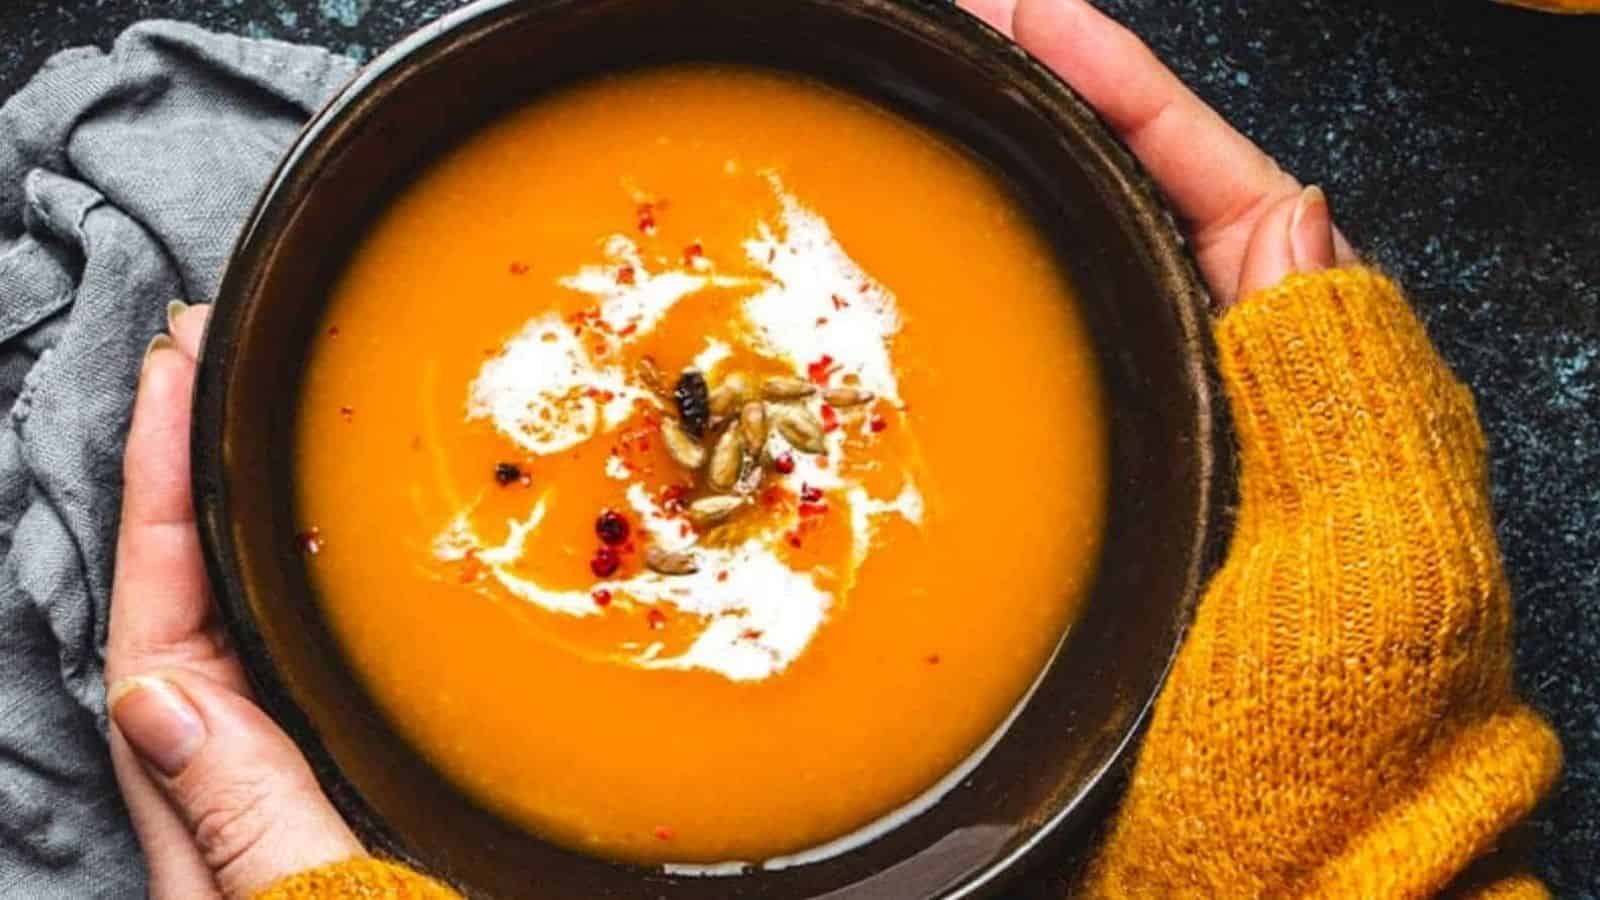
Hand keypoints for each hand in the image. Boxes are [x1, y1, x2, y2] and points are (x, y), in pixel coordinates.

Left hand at [104, 304, 364, 899]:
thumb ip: (246, 824)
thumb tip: (158, 696)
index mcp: (207, 807)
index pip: (159, 619)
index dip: (161, 489)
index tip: (176, 373)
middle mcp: (233, 786)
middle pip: (184, 600)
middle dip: (189, 467)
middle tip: (213, 351)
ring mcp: (293, 784)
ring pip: (249, 623)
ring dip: (249, 511)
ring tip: (271, 414)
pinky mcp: (354, 784)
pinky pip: (311, 663)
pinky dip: (317, 586)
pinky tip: (355, 555)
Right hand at [958, 5, 1558, 896]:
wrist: (1256, 886)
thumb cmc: (1332, 745)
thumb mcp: (1378, 555)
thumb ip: (1340, 382)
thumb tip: (1281, 210)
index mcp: (1315, 384)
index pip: (1220, 188)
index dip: (1124, 87)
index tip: (1025, 13)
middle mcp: (1227, 406)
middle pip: (1131, 219)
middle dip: (1042, 118)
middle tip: (940, 51)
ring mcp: (1141, 462)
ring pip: (1062, 298)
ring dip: (992, 210)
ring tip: (901, 143)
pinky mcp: (1068, 527)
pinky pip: (1006, 399)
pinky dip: (945, 339)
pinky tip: (874, 324)